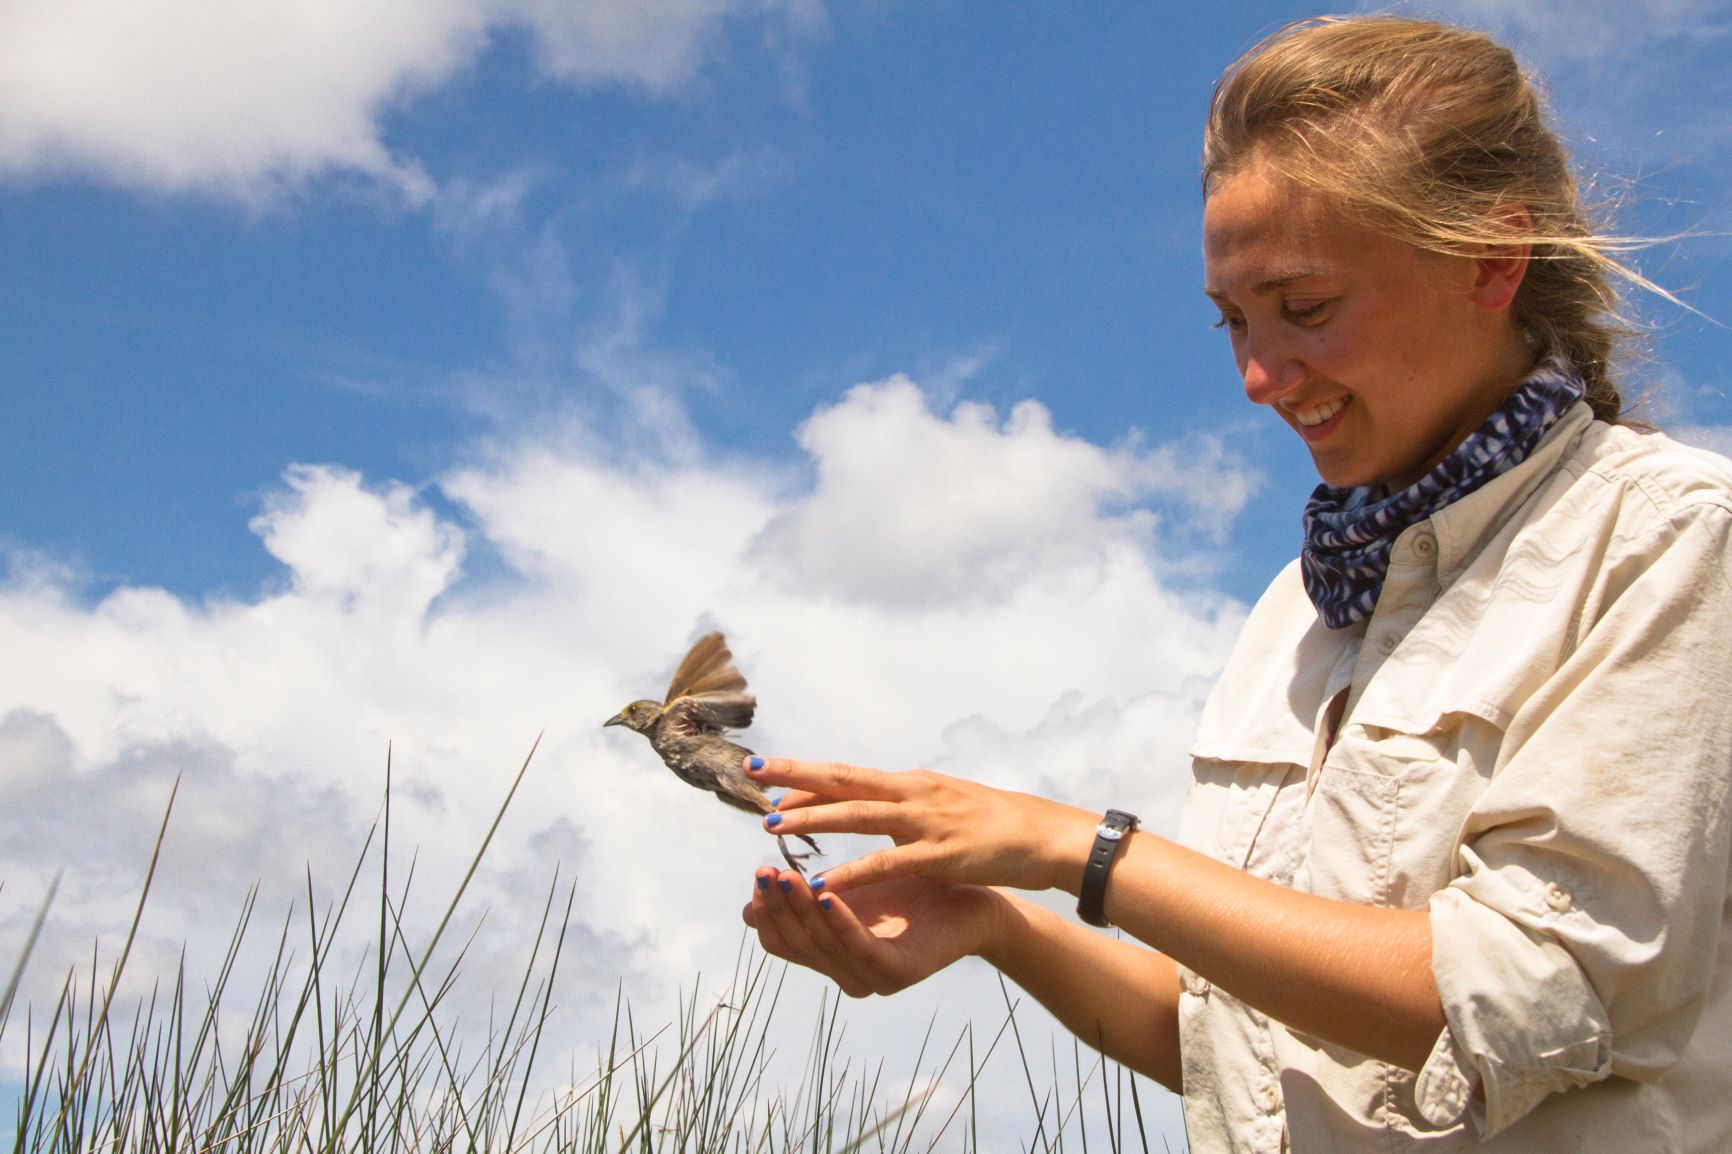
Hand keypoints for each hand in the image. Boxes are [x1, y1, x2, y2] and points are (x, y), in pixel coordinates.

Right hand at [743, 867, 1004, 996]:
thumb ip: (809, 899)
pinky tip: (826, 894)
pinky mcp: (899, 973)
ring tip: (787, 876)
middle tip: (764, 870)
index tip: (758, 872)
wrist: (976, 894)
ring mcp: (873, 979)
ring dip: (800, 910)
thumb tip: (747, 910)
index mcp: (833, 957)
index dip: (766, 911)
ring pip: (822, 946)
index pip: (781, 941)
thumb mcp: (851, 890)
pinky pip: (860, 948)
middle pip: (796, 945)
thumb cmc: (913, 887)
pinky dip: (840, 922)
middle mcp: (848, 975)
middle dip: (777, 908)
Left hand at [745, 756, 1096, 893]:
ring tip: (772, 825)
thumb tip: (865, 804)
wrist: (1044, 836)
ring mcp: (926, 822)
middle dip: (795, 776)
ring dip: (813, 817)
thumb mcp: (941, 806)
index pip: (848, 775)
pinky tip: (825, 882)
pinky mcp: (940, 855)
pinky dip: (853, 871)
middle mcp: (913, 794)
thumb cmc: (992, 824)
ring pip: (858, 815)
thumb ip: (902, 807)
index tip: (764, 772)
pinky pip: (888, 863)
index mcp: (910, 785)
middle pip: (844, 779)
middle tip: (752, 771)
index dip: (804, 774)